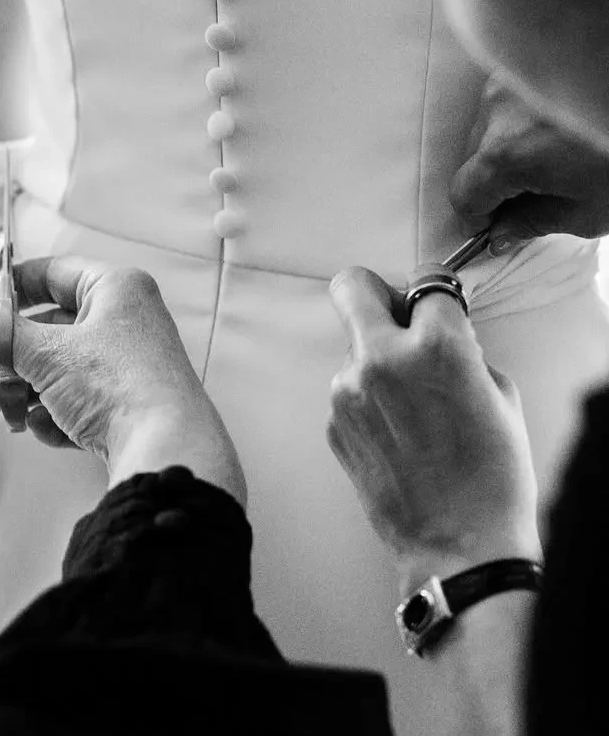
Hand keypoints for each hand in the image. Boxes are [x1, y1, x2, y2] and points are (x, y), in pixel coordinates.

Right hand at [0, 258, 245, 504]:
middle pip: (49, 327)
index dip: (5, 291)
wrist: (167, 451)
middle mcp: (127, 321)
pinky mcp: (130, 406)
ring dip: (17, 385)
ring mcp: (130, 366)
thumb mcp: (44, 352)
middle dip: (4, 351)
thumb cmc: (116, 385)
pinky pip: (80, 401)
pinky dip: (52, 411)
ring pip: (60, 368)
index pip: (50, 273)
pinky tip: (34, 425)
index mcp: (115, 288)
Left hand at [327, 267, 540, 592]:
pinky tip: (399, 438)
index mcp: (437, 345)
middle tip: (396, 319)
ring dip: (377, 362)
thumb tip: (440, 333)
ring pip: (354, 348)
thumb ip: (463, 351)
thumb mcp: (500, 396)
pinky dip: (369, 402)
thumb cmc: (494, 479)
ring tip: (413, 411)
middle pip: (353, 285)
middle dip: (376, 294)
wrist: (462, 550)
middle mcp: (382, 358)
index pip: (426, 283)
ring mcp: (349, 390)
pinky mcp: (332, 423)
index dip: (436, 296)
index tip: (437, 306)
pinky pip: (350, 391)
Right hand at [451, 72, 608, 250]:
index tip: (492, 227)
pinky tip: (554, 131)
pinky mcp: (522, 66)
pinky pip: (504, 105)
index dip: (477, 219)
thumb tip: (504, 232)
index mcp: (506, 153)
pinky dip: (520, 122)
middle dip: (496, 184)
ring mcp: (507, 83)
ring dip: (508, 150)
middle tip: (535, 197)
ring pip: (486, 131)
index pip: (464, 195)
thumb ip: (534, 224)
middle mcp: (497, 112)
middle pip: (473, 162)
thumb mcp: (589, 210)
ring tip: (555, 156)